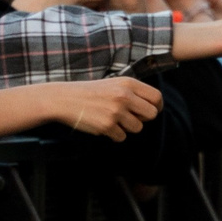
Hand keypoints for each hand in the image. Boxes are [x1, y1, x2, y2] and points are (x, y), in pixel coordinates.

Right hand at [46, 77, 163, 140]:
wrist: (64, 99)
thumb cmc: (89, 92)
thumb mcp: (113, 83)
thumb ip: (132, 92)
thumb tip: (152, 108)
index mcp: (127, 83)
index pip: (156, 97)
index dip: (157, 106)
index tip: (151, 111)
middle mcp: (124, 96)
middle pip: (151, 114)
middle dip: (143, 119)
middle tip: (131, 117)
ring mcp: (116, 112)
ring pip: (138, 128)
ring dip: (127, 127)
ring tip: (113, 120)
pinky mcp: (107, 126)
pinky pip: (122, 137)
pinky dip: (114, 134)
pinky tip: (103, 125)